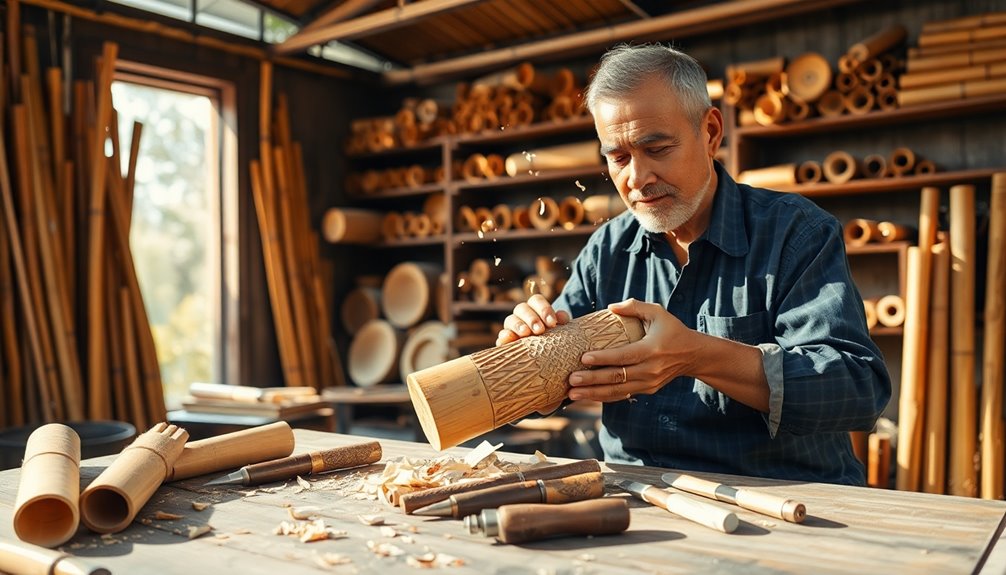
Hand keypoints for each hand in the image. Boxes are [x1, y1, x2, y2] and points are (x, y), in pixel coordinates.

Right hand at [495, 294, 570, 345]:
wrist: (544, 356)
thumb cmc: (553, 338)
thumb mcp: (559, 329)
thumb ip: (561, 321)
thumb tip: (562, 317)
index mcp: (535, 308)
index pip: (536, 300)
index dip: (543, 309)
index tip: (552, 322)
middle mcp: (521, 315)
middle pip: (521, 308)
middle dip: (531, 318)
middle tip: (540, 330)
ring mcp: (511, 327)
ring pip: (510, 320)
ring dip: (518, 325)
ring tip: (526, 333)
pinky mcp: (505, 341)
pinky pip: (501, 336)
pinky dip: (504, 337)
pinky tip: (508, 340)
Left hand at [567, 298, 694, 401]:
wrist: (693, 355)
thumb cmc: (672, 330)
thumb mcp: (657, 312)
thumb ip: (634, 307)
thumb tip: (610, 307)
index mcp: (651, 350)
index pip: (624, 356)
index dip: (603, 359)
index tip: (583, 358)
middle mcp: (650, 370)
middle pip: (617, 377)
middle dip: (592, 380)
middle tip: (571, 379)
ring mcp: (648, 383)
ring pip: (617, 391)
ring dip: (593, 393)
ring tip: (572, 393)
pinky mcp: (646, 390)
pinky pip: (622, 395)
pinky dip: (604, 397)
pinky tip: (587, 396)